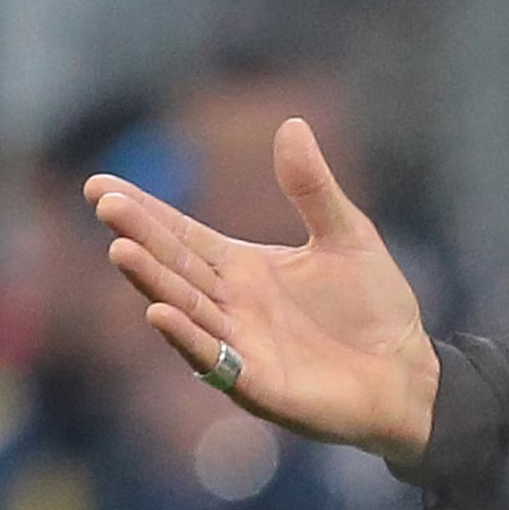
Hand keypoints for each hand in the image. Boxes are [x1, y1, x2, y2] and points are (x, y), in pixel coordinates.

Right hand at [87, 119, 441, 467]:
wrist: (409, 375)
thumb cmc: (375, 309)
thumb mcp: (347, 235)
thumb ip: (313, 188)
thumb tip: (291, 124)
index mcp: (244, 269)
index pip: (183, 235)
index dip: (145, 211)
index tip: (100, 184)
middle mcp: (231, 306)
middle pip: (175, 266)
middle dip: (139, 236)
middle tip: (105, 203)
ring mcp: (240, 346)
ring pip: (186, 309)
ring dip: (153, 281)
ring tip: (121, 250)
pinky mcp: (258, 384)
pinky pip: (216, 359)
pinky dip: (187, 337)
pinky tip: (160, 311)